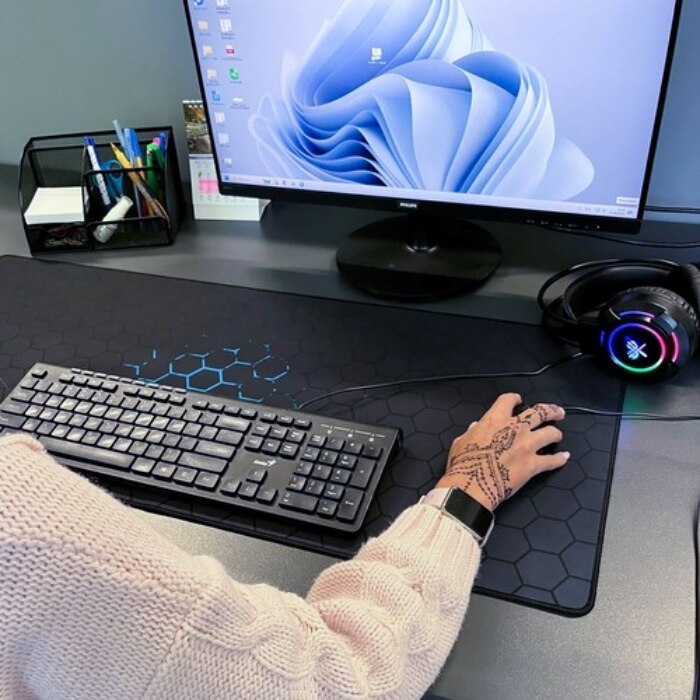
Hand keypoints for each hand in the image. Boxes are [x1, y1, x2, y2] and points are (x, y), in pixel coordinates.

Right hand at [436, 393, 568, 511]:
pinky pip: (552, 460)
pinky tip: (564, 457)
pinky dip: (560, 459)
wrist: (472, 484)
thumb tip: (475, 428)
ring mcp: (527, 446)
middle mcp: (515, 429)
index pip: (508, 400)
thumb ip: (471, 432)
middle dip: (551, 410)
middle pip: (540, 412)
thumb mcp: (461, 441)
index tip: (518, 400)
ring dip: (556, 433)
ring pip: (550, 433)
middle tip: (557, 412)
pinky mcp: (533, 465)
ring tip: (557, 434)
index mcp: (495, 420)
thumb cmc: (464, 464)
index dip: (515, 398)